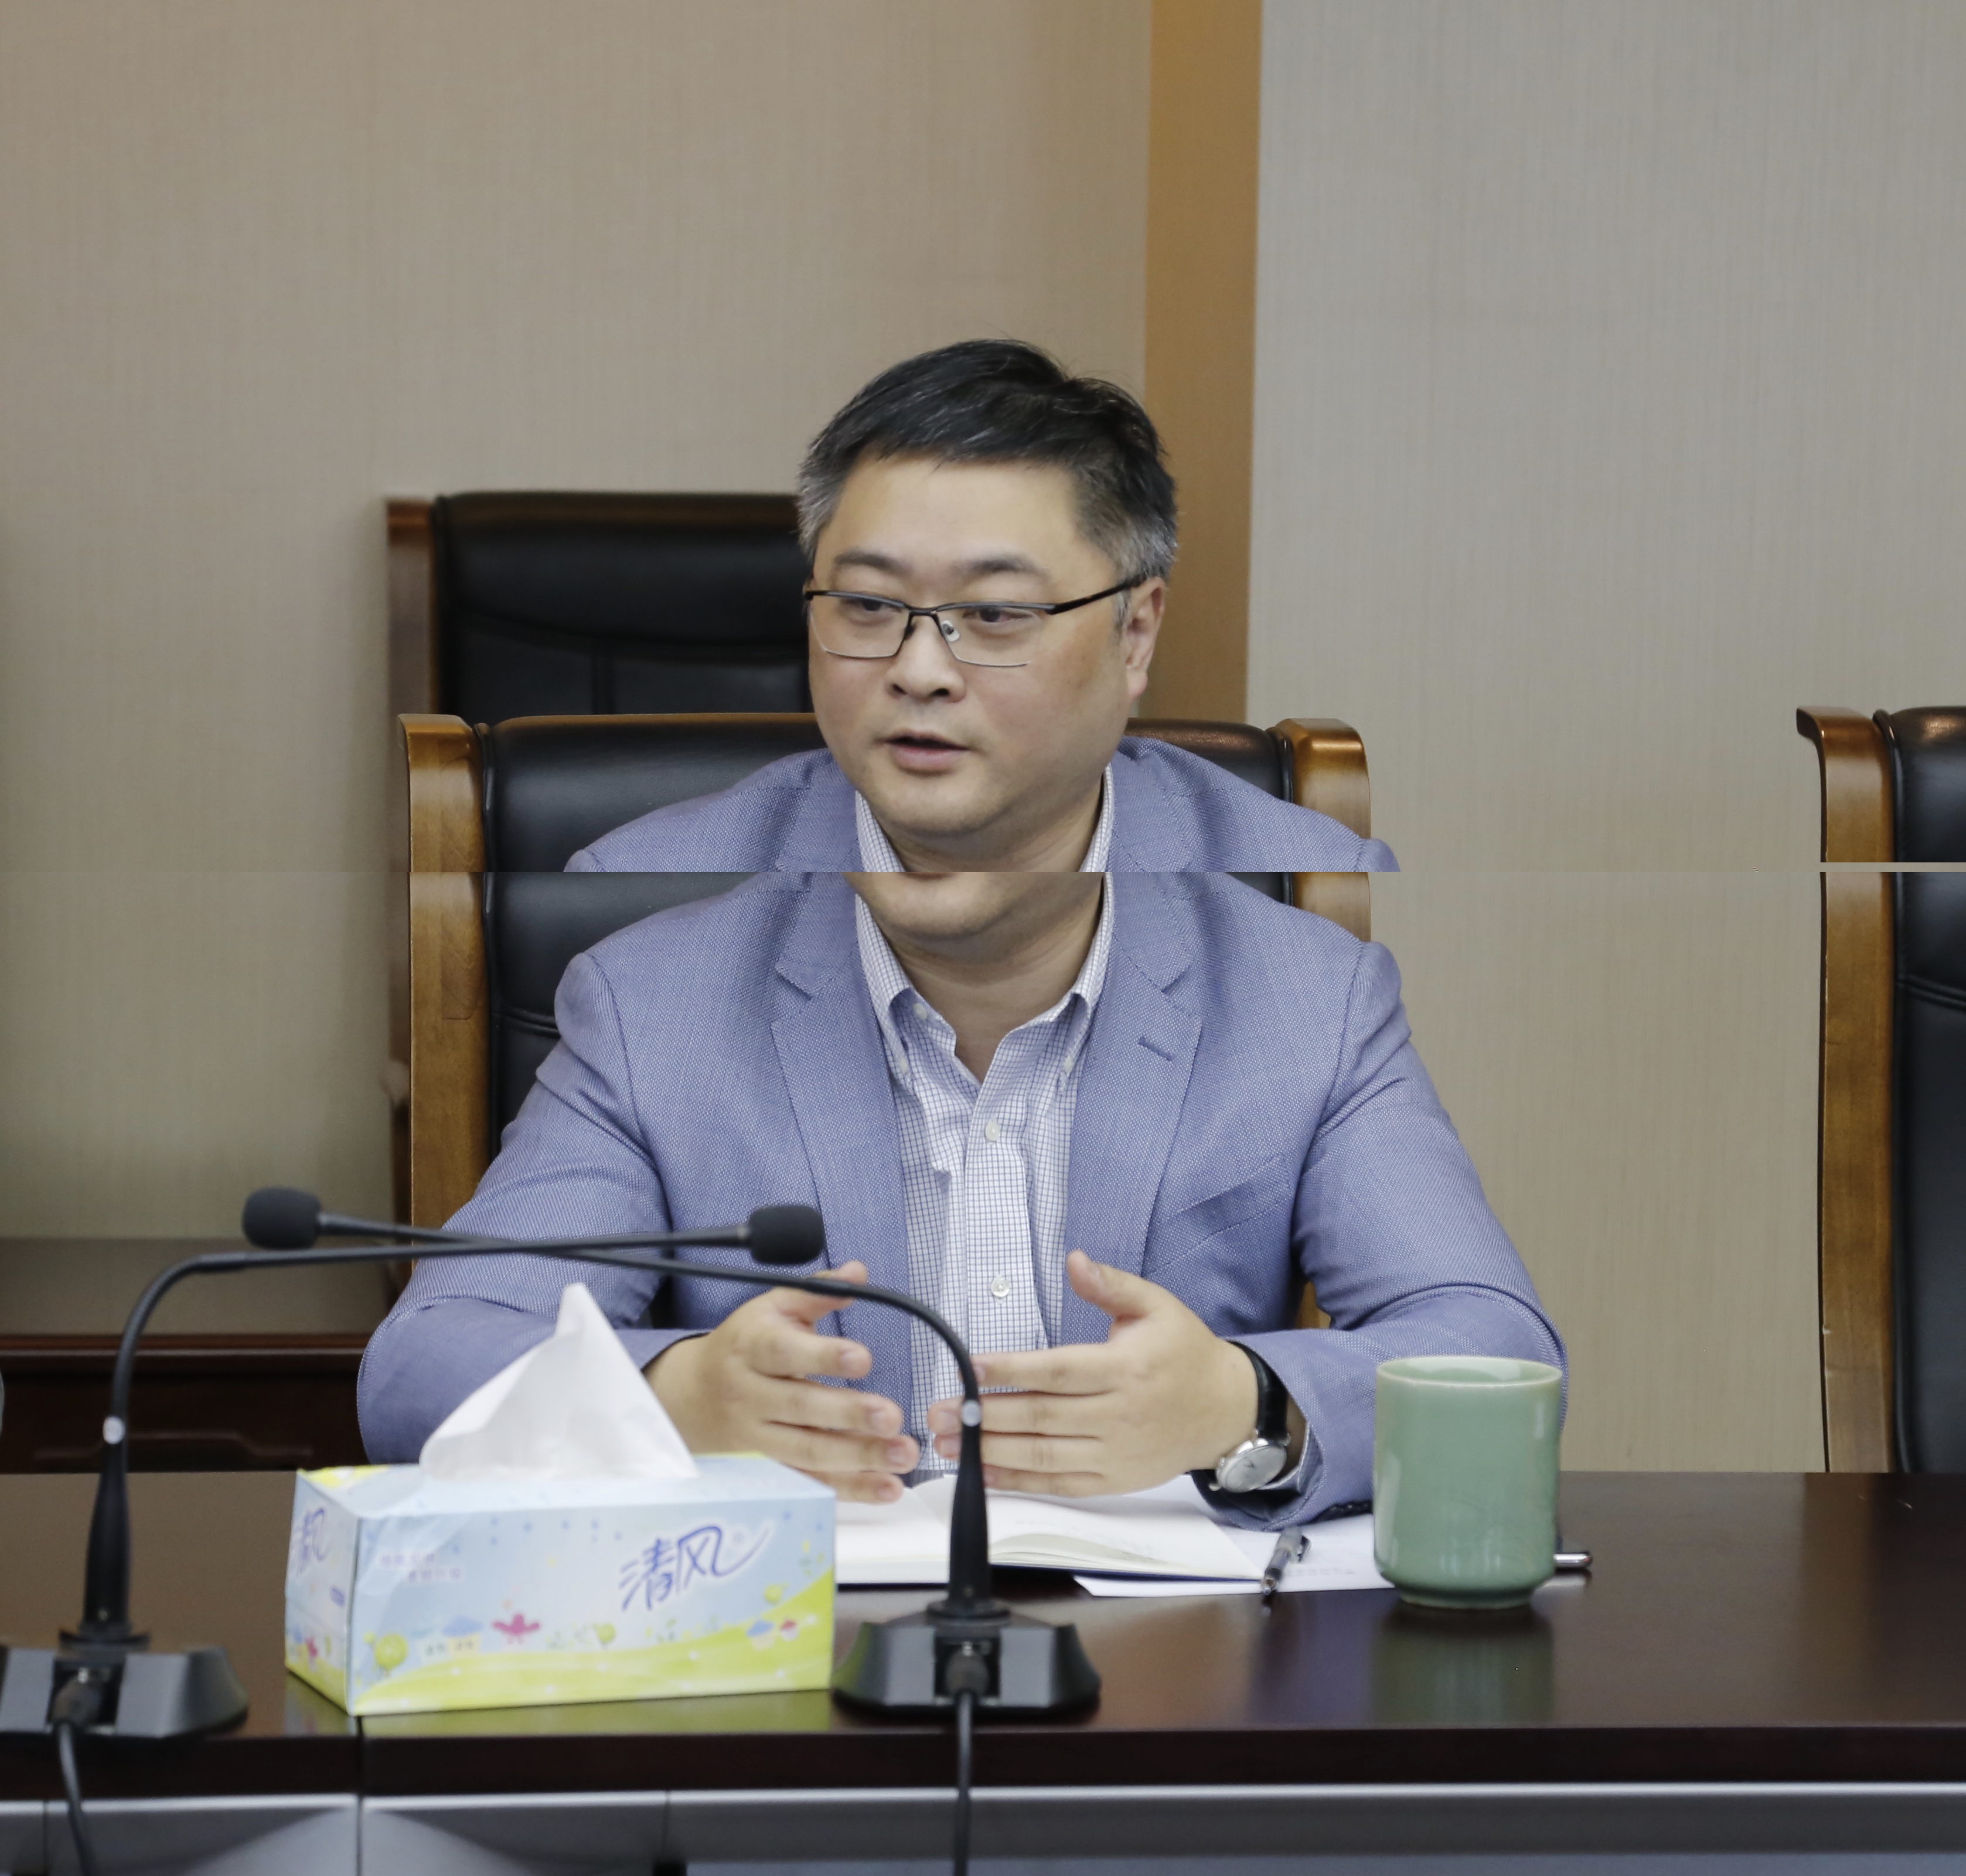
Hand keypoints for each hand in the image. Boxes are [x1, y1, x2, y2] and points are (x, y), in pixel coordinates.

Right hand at [647, 1260, 918, 1502]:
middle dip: (848, 1414)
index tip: (863, 1358)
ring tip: (901, 1455)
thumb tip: (859, 1272)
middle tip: (891, 1417)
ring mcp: (758, 1437)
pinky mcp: (768, 1469)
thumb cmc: (746, 1344)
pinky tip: (887, 1487)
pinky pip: (810, 1483)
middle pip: (799, 1408)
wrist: (691, 1395)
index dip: (823, 1357)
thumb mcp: (773, 1307)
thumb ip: (818, 1291)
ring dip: (858, 1457)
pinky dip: (849, 1489)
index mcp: (754, 1347)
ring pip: (806, 1452)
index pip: (785, 1353)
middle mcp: (752, 1395)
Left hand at [925, 1250, 1267, 1495]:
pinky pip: (1058, 1484)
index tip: (969, 1368)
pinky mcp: (1112, 1479)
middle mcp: (1118, 1414)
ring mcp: (1114, 1453)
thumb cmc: (1186, 1354)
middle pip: (1041, 1416)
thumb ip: (1112, 1284)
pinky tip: (984, 1470)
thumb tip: (1074, 1260)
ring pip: (1043, 1455)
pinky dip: (1017, 1481)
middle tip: (938, 1409)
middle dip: (984, 1414)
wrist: (1225, 1411)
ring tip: (948, 1440)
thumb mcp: (1157, 1306)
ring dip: (990, 1450)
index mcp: (1126, 1368)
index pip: (1058, 1371)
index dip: (1010, 1370)